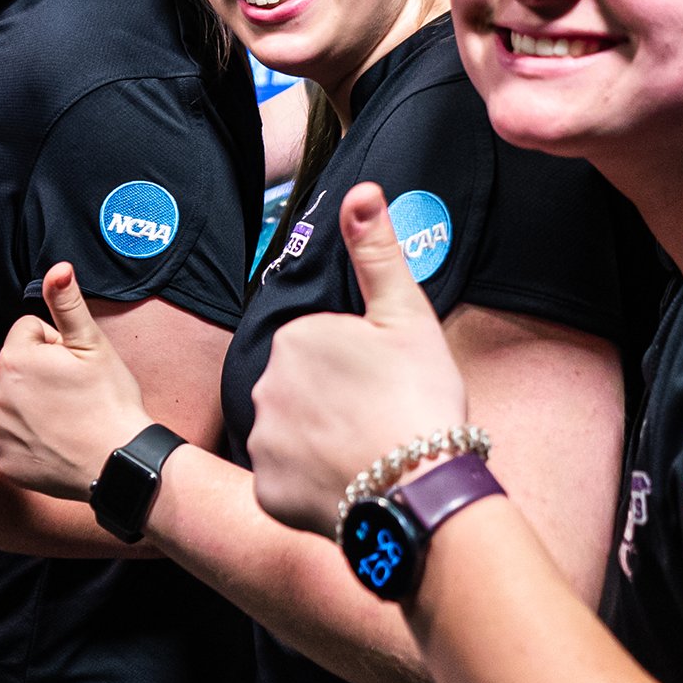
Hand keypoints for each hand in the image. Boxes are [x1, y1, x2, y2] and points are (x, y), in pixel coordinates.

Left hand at [0, 263, 151, 501]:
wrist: (118, 462)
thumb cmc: (109, 400)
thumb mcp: (93, 345)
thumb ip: (68, 304)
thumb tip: (58, 268)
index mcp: (14, 359)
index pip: (29, 332)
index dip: (58, 345)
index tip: (77, 366)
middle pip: (19, 368)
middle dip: (42, 374)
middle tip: (76, 393)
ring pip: (15, 402)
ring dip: (36, 405)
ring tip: (70, 418)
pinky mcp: (5, 461)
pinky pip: (15, 439)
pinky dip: (33, 439)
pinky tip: (60, 442)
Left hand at [248, 182, 466, 536]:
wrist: (419, 491)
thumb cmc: (421, 398)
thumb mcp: (406, 316)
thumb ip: (377, 252)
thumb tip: (361, 191)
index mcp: (296, 336)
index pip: (321, 347)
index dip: (359, 367)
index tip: (387, 384)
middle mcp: (264, 384)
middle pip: (301, 389)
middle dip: (334, 403)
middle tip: (381, 419)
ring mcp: (262, 440)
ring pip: (291, 435)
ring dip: (320, 444)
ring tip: (367, 454)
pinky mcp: (265, 490)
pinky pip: (284, 481)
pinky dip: (310, 485)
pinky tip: (346, 484)